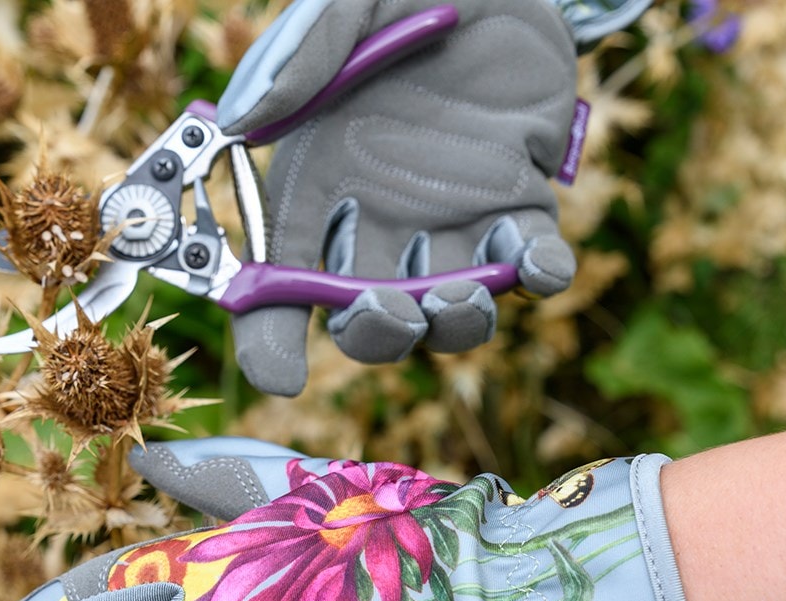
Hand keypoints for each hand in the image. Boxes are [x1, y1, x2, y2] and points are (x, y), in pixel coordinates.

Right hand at [216, 0, 580, 394]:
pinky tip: (541, 264)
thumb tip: (244, 120)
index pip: (283, 280)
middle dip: (378, 335)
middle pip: (368, 316)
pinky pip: (530, 262)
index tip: (280, 377)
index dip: (272, 337)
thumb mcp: (347, 3)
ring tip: (465, 293)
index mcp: (322, 182)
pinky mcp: (521, 203)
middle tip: (393, 312)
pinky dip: (539, 276)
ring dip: (455, 322)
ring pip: (449, 310)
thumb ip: (299, 55)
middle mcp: (383, 218)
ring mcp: (455, 219)